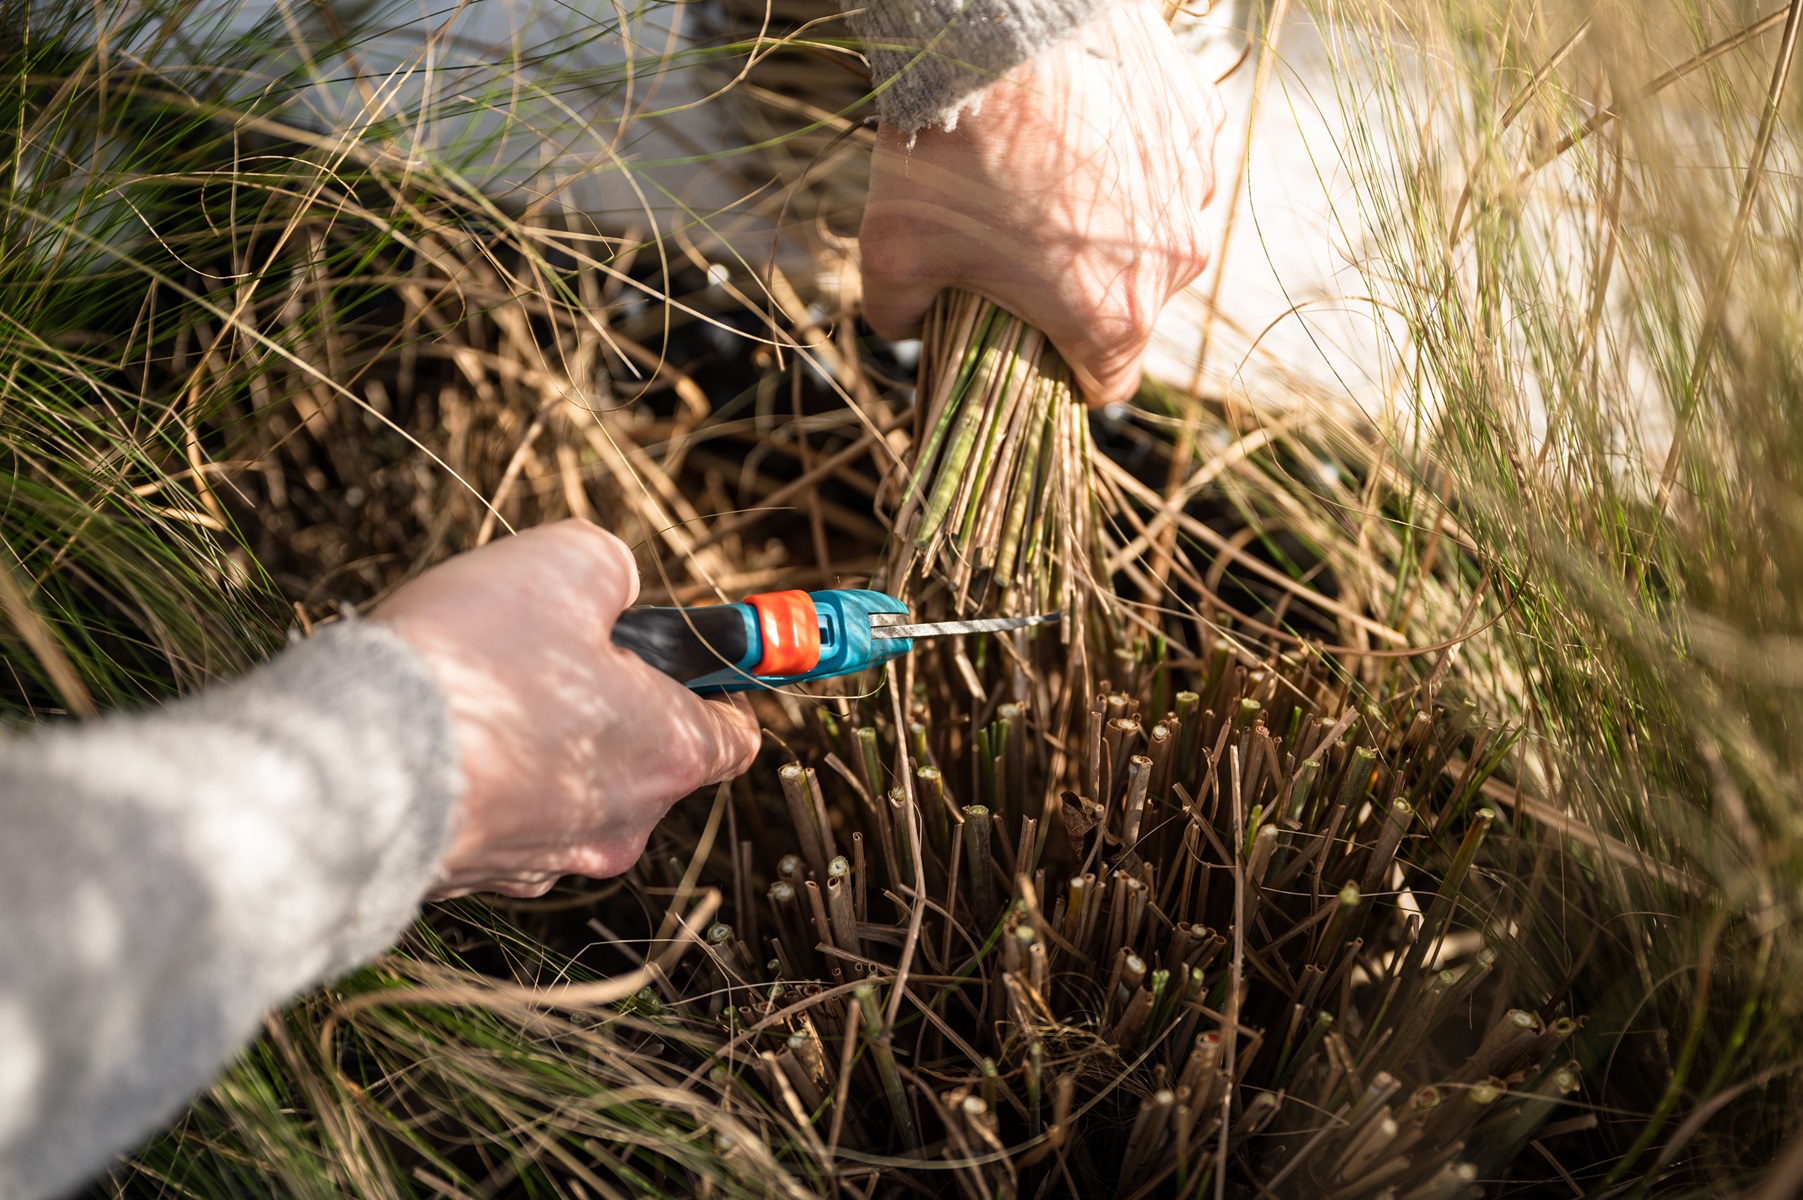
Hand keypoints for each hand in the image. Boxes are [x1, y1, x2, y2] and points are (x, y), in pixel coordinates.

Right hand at [371, 521, 760, 897]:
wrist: (351, 768)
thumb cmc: (472, 665)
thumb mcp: (564, 563)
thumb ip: (611, 568)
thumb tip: (613, 584)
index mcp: (668, 754)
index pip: (735, 734)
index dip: (715, 685)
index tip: (688, 656)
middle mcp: (622, 824)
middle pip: (646, 758)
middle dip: (609, 704)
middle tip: (547, 653)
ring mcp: (548, 861)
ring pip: (568, 787)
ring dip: (541, 740)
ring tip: (477, 688)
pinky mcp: (479, 879)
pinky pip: (502, 814)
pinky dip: (485, 778)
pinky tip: (439, 737)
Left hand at [858, 0, 1221, 404]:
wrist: (999, 33)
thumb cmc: (949, 154)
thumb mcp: (894, 251)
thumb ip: (897, 313)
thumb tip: (903, 326)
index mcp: (1115, 315)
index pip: (1106, 382)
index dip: (1065, 373)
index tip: (1033, 346)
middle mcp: (1176, 261)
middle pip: (1132, 303)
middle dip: (1082, 287)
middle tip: (1023, 247)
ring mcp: (1195, 185)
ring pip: (1155, 229)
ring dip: (1113, 218)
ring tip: (1047, 178)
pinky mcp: (1198, 120)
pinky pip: (1168, 159)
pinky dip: (1130, 154)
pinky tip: (1079, 128)